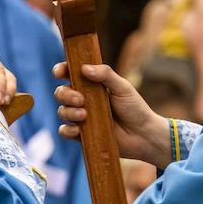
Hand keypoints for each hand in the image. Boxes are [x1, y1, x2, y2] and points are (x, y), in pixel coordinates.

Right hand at [52, 61, 171, 168]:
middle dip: (65, 94)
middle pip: (61, 92)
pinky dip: (67, 130)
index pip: (70, 73)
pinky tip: (78, 130)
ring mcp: (82, 117)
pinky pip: (65, 131)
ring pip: (62, 111)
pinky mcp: (82, 135)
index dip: (61, 70)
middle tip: (80, 99)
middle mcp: (84, 99)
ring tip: (84, 115)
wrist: (143, 135)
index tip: (58, 73)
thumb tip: (84, 68)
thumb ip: (106, 75)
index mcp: (91, 84)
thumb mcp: (123, 87)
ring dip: (68, 112)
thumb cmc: (134, 108)